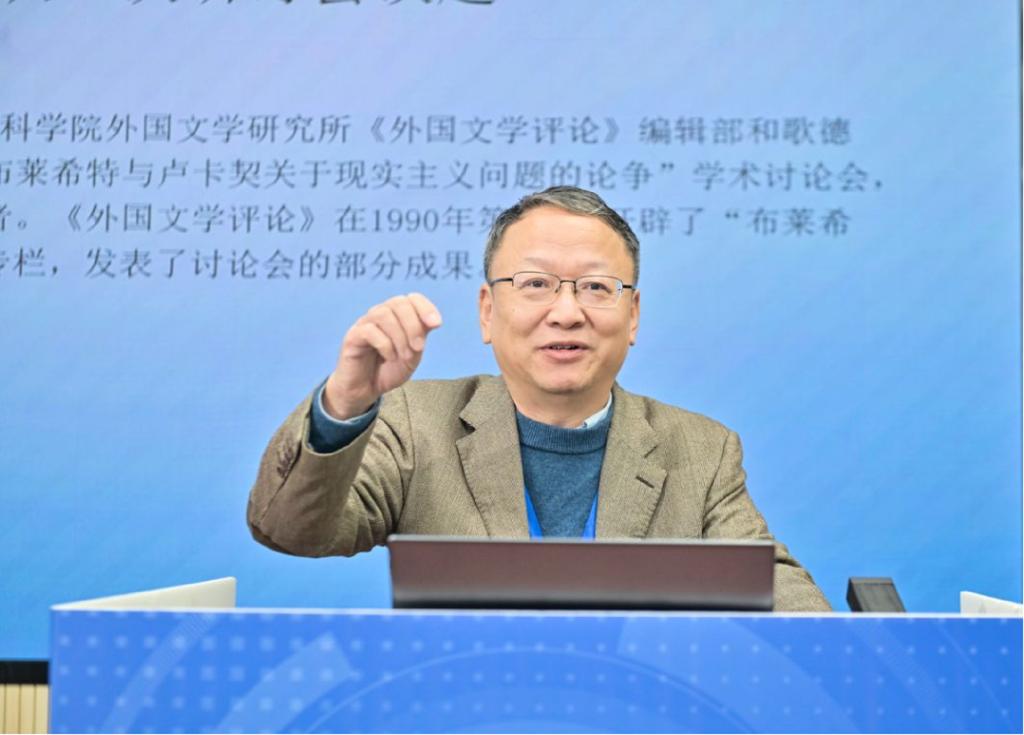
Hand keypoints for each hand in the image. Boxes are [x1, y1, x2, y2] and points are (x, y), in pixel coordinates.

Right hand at [323, 293, 442, 419]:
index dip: (425, 307)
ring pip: (384, 314)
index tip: (436, 324)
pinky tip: (389, 357)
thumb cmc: (389, 370)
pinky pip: (369, 331)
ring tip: (405, 356)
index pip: (412, 299)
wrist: (366, 390)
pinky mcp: (352, 336)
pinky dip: (385, 344)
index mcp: (397, 317)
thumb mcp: (413, 354)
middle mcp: (380, 315)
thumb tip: (433, 321)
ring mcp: (365, 324)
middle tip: (418, 347)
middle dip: (413, 325)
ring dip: (400, 336)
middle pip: (398, 303)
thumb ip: (421, 337)